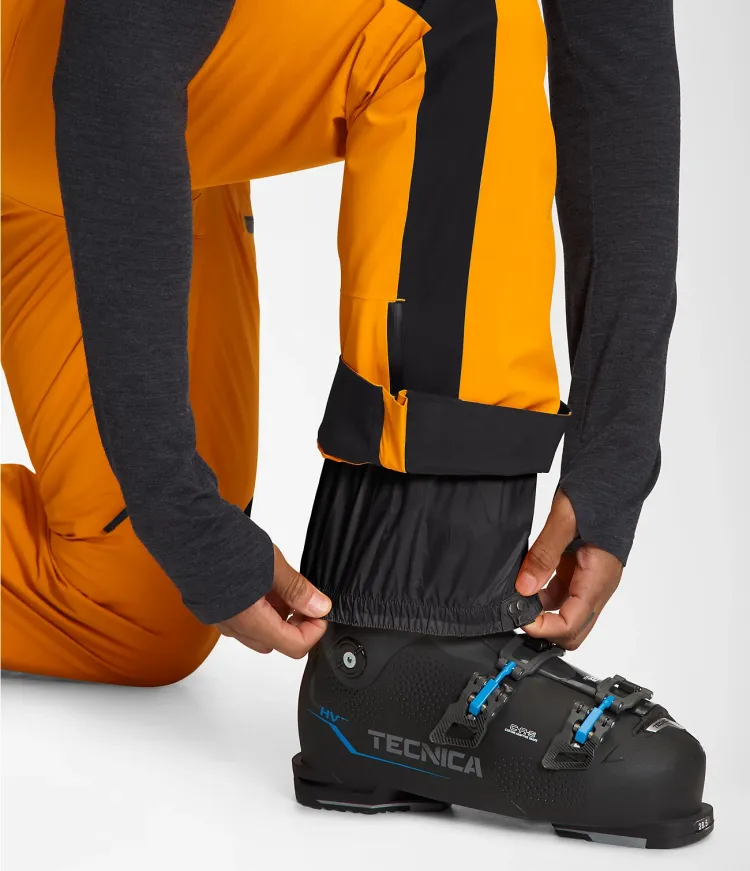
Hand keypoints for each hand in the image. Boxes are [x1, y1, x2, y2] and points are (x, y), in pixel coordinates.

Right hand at [216, 545, 330, 657]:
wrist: (185, 527)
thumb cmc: (223, 543)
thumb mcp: (273, 564)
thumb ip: (297, 590)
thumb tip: (319, 607)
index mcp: (250, 621)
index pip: (294, 647)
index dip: (314, 630)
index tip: (320, 610)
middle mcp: (231, 626)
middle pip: (274, 642)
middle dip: (294, 624)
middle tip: (303, 597)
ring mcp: (216, 616)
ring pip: (255, 631)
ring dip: (273, 615)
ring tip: (279, 585)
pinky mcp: (207, 605)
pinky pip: (237, 617)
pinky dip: (254, 607)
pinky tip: (259, 583)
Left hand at [515, 490, 622, 649]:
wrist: (614, 470)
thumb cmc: (599, 488)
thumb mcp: (565, 518)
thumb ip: (545, 554)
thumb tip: (524, 587)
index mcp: (599, 576)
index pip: (572, 624)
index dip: (543, 628)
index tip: (516, 615)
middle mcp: (598, 583)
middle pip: (572, 628)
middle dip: (542, 626)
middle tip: (513, 609)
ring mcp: (590, 577)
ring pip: (565, 611)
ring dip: (540, 610)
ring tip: (513, 593)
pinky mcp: (581, 567)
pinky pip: (561, 592)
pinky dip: (541, 593)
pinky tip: (524, 578)